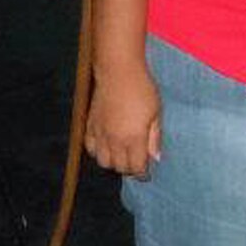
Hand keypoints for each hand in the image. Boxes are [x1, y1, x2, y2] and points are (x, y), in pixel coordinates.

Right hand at [85, 63, 163, 179]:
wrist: (118, 72)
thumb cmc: (142, 90)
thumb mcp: (156, 113)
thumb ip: (155, 137)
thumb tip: (156, 158)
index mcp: (133, 138)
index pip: (136, 167)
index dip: (142, 174)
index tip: (146, 173)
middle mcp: (115, 140)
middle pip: (119, 167)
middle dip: (129, 168)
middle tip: (136, 161)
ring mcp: (100, 134)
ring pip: (103, 162)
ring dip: (113, 162)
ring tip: (122, 155)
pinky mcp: (90, 126)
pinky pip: (90, 149)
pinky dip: (98, 152)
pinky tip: (106, 146)